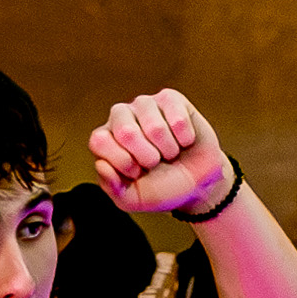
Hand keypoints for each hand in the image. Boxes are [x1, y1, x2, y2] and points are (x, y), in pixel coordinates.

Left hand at [89, 89, 233, 220]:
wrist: (197, 184)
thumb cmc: (160, 189)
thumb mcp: (134, 199)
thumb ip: (113, 188)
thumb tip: (102, 165)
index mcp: (105, 139)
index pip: (99, 140)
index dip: (122, 161)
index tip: (136, 173)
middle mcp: (120, 117)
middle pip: (126, 131)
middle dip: (147, 157)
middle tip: (155, 163)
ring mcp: (145, 105)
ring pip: (155, 127)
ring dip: (168, 149)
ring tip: (170, 153)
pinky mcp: (169, 98)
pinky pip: (177, 117)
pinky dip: (185, 137)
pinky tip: (184, 141)